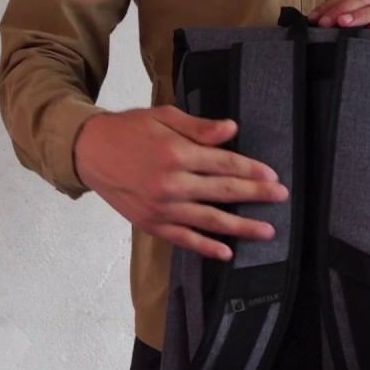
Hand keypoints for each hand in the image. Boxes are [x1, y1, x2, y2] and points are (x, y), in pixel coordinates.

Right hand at [74, 106, 288, 260]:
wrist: (88, 152)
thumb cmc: (128, 130)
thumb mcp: (163, 116)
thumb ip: (198, 127)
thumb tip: (232, 130)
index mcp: (177, 153)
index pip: (225, 163)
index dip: (252, 170)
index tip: (273, 176)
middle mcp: (172, 183)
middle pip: (224, 191)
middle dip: (256, 195)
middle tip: (281, 198)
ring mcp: (162, 207)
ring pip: (210, 219)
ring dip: (241, 226)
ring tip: (266, 231)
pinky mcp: (151, 223)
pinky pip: (184, 238)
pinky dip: (206, 247)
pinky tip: (226, 252)